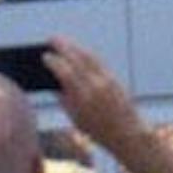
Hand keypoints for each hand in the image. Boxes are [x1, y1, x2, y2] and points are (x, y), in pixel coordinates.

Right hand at [43, 38, 143, 156]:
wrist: (127, 133)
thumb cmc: (99, 130)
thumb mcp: (76, 118)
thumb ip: (64, 99)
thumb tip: (55, 80)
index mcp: (84, 98)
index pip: (66, 73)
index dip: (54, 63)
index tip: (45, 56)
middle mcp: (96, 86)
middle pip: (78, 59)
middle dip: (64, 47)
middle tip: (52, 39)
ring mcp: (107, 80)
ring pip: (89, 56)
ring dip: (75, 46)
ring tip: (64, 41)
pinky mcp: (115, 78)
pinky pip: (98, 60)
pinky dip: (87, 53)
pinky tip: (79, 50)